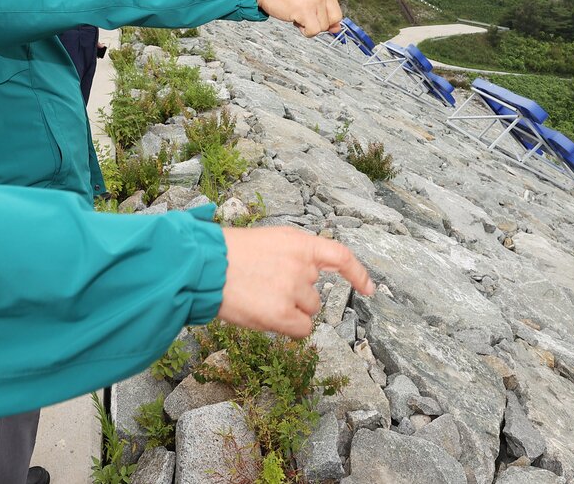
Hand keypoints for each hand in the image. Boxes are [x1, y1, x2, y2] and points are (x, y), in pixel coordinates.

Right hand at [217, 226, 374, 336]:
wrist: (203, 266)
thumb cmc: (227, 255)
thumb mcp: (267, 242)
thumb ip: (292, 257)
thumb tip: (308, 279)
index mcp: (299, 242)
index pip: (340, 256)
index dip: (357, 274)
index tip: (370, 288)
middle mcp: (302, 264)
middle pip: (315, 293)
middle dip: (296, 296)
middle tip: (265, 289)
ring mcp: (293, 289)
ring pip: (308, 311)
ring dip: (289, 310)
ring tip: (259, 298)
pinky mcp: (282, 314)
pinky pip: (301, 329)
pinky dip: (289, 328)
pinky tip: (266, 317)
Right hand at [256, 0, 388, 36]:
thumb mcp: (309, 2)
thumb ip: (325, 14)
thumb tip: (336, 29)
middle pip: (337, 18)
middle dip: (320, 22)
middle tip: (303, 12)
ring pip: (324, 26)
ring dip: (310, 26)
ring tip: (297, 13)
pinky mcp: (307, 7)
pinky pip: (313, 31)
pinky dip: (304, 31)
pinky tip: (294, 18)